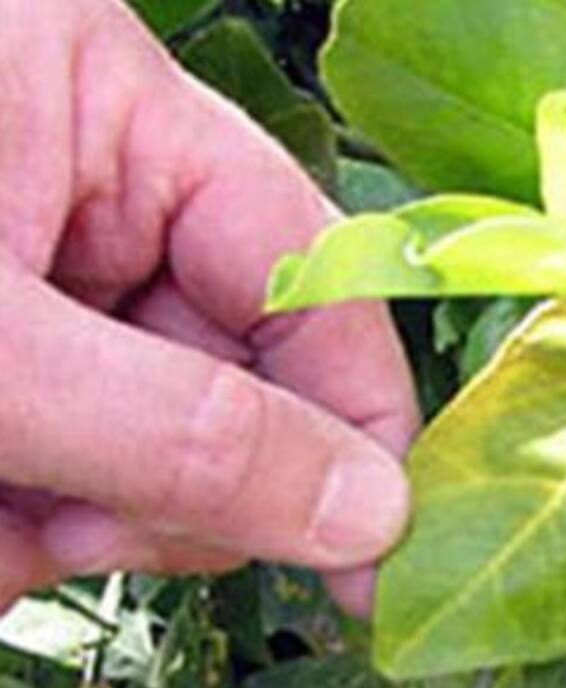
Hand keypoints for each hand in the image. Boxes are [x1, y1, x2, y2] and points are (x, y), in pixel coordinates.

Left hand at [0, 0, 419, 615]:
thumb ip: (183, 430)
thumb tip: (374, 516)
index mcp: (110, 110)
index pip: (308, 269)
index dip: (355, 414)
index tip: (379, 549)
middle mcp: (91, 190)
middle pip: (235, 372)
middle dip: (181, 480)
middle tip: (94, 526)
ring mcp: (38, 277)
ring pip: (150, 436)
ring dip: (92, 515)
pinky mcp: (2, 356)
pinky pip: (70, 459)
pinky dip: (28, 518)